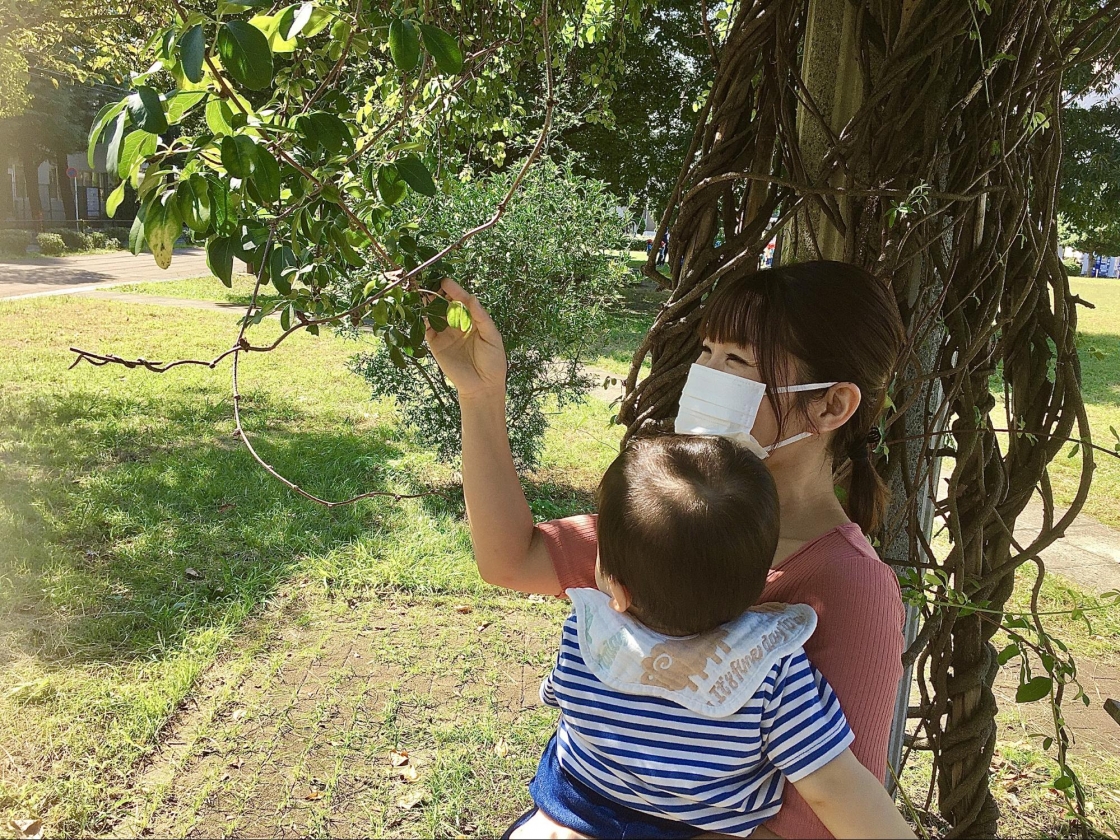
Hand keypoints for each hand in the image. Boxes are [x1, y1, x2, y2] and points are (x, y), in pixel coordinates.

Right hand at [426, 278, 506, 399]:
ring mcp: (445, 333)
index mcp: (472, 320)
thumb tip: (472, 298)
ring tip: (421, 292)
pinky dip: (421, 319)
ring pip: (434, 314)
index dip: (454, 290)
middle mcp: (457, 324)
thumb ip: (481, 317)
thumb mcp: (492, 336)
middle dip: (437, 293)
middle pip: (445, 304)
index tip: (445, 281)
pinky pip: (426, 329)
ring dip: (427, 303)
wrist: (483, 386)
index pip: (461, 301)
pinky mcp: (435, 344)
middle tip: (429, 283)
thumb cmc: (493, 361)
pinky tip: (418, 310)